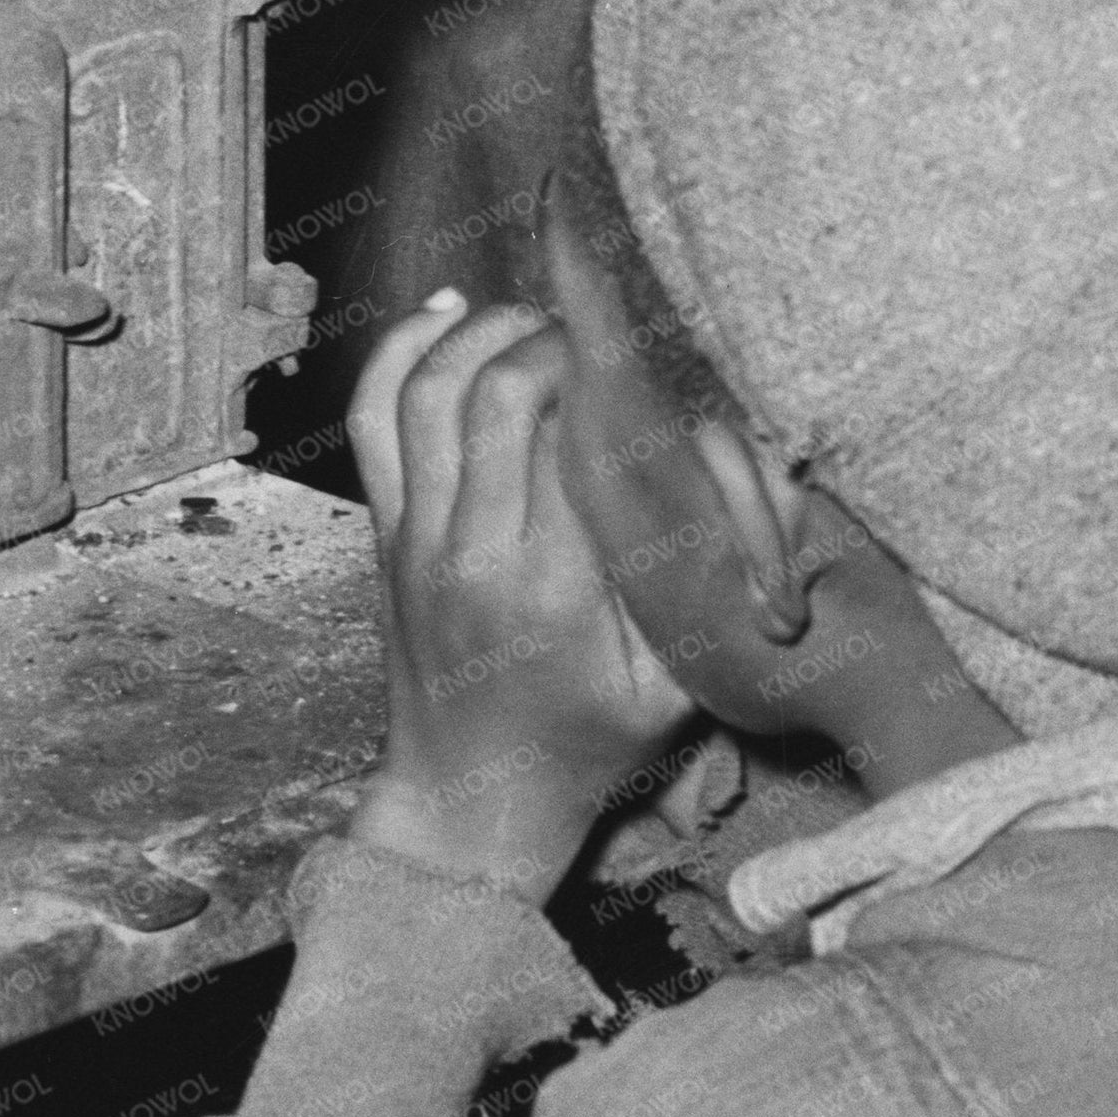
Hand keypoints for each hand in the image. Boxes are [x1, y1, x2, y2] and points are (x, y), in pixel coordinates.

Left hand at [341, 291, 695, 902]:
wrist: (469, 802)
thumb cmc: (586, 746)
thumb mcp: (677, 684)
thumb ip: (712, 579)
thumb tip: (745, 466)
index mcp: (554, 583)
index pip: (572, 429)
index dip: (605, 371)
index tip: (640, 362)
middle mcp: (473, 548)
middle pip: (497, 386)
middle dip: (550, 337)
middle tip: (591, 339)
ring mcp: (416, 537)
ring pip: (426, 387)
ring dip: (480, 332)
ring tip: (534, 323)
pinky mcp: (386, 535)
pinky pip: (372, 419)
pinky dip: (403, 352)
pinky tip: (448, 314)